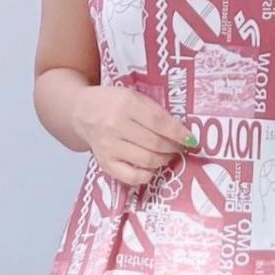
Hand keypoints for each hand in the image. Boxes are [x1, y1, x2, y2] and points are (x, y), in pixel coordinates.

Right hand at [73, 85, 196, 185]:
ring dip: (163, 160)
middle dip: (173, 148)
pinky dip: (146, 176)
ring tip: (168, 155)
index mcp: (126, 105)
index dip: (178, 133)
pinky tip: (152, 168)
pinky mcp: (104, 162)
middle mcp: (115, 127)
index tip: (191, 139)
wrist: (82, 112)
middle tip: (180, 147)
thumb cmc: (114, 103)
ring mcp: (108, 147)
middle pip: (154, 144)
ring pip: (146, 161)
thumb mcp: (135, 98)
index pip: (159, 123)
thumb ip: (156, 112)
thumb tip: (182, 133)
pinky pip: (130, 176)